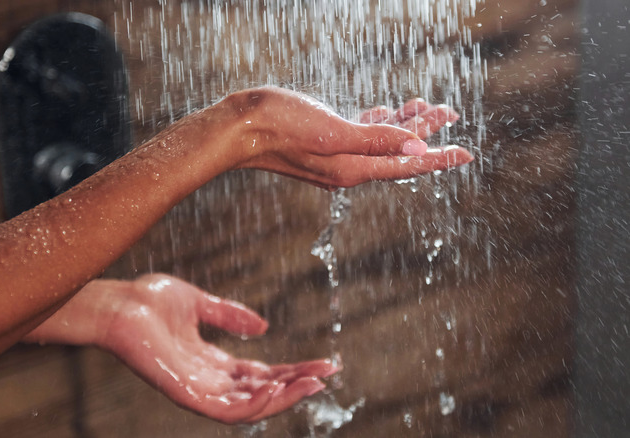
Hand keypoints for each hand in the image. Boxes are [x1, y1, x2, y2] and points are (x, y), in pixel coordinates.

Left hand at [24, 274, 338, 423]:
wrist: (118, 304)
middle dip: (296, 385)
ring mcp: (197, 390)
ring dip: (283, 398)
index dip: (292, 370)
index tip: (323, 363)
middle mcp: (208, 380)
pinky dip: (253, 404)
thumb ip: (230, 315)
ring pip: (249, 407)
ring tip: (312, 383)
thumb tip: (264, 325)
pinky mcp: (186, 394)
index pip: (260, 374)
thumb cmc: (149, 301)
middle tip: (327, 375)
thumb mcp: (199, 303)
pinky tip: (275, 385)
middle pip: (261, 392)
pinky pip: (226, 410)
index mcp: (212, 362)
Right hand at [215, 87, 472, 188]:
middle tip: (451, 111)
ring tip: (427, 106)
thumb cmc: (282, 127)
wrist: (240, 128)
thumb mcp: (333, 132)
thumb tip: (417, 148)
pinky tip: (388, 110)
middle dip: (426, 132)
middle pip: (398, 151)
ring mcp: (335, 156)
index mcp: (353, 168)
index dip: (439, 158)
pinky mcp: (323, 142)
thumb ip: (375, 140)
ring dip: (404, 123)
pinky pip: (361, 134)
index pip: (407, 165)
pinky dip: (379, 122)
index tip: (467, 153)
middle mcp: (348, 167)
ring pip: (381, 141)